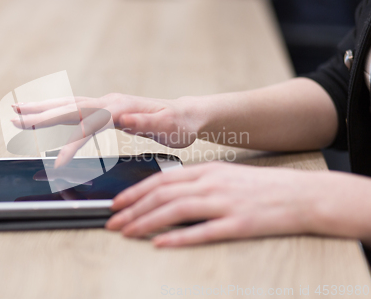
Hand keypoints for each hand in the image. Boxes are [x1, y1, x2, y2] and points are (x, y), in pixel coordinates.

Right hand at [11, 94, 199, 166]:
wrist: (186, 114)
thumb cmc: (179, 123)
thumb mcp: (169, 126)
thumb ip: (147, 123)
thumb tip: (125, 118)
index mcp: (120, 107)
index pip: (87, 125)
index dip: (70, 144)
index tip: (56, 163)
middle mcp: (110, 102)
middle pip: (69, 107)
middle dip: (41, 114)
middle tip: (15, 117)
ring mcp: (107, 103)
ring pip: (68, 104)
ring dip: (43, 108)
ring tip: (19, 111)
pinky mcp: (107, 109)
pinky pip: (76, 109)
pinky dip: (57, 111)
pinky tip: (46, 115)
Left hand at [106, 162, 370, 246]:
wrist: (303, 194)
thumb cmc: (263, 187)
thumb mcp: (227, 176)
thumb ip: (198, 183)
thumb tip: (170, 194)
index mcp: (207, 171)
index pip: (162, 180)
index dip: (135, 192)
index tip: (117, 203)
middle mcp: (211, 184)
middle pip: (163, 195)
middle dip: (133, 209)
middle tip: (112, 222)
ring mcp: (225, 203)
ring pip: (176, 210)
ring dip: (146, 222)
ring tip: (127, 232)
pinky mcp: (239, 224)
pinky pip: (203, 231)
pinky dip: (179, 238)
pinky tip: (161, 244)